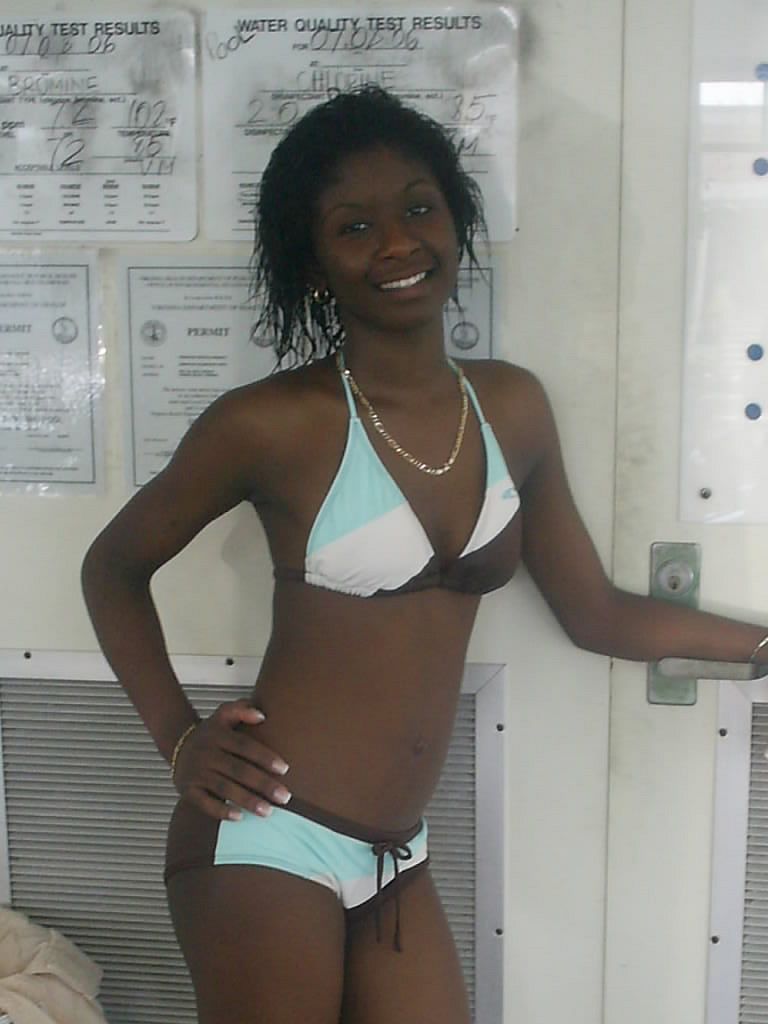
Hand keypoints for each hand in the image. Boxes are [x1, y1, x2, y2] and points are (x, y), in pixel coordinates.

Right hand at [172, 699, 290, 820]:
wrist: (178, 744)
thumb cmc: (211, 733)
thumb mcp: (223, 714)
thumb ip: (242, 709)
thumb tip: (262, 716)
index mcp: (218, 735)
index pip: (244, 746)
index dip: (264, 757)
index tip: (284, 769)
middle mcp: (206, 753)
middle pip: (238, 770)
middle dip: (262, 784)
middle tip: (284, 797)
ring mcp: (196, 773)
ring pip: (224, 788)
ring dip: (247, 800)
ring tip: (268, 811)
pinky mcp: (188, 790)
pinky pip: (204, 803)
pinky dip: (221, 811)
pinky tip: (239, 817)